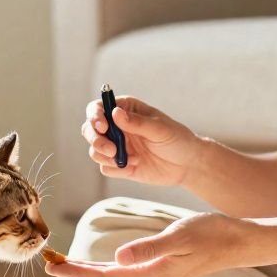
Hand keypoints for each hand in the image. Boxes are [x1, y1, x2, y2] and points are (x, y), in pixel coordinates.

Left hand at [45, 213, 249, 276]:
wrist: (239, 243)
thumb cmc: (212, 234)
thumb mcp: (180, 235)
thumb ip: (149, 248)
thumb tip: (118, 257)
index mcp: (153, 275)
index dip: (76, 273)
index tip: (52, 267)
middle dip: (76, 272)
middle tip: (48, 263)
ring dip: (88, 271)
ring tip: (65, 262)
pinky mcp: (161, 271)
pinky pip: (125, 273)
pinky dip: (105, 268)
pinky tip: (98, 263)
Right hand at [82, 95, 200, 186]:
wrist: (187, 165)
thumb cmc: (177, 139)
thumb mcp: (159, 129)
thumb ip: (136, 122)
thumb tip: (114, 113)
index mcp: (125, 110)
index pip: (98, 108)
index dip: (95, 116)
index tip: (102, 126)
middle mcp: (117, 127)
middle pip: (89, 130)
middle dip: (95, 140)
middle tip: (111, 150)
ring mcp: (117, 146)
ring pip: (95, 150)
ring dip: (106, 156)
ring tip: (129, 159)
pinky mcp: (119, 165)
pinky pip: (105, 168)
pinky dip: (116, 169)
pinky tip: (135, 165)